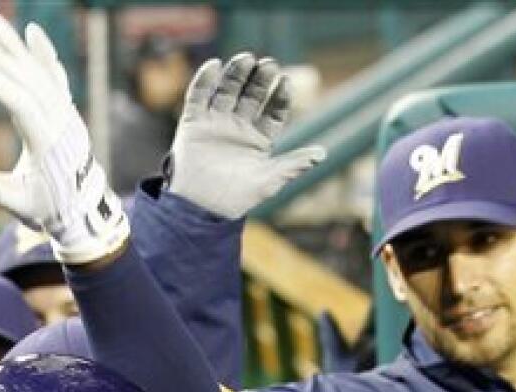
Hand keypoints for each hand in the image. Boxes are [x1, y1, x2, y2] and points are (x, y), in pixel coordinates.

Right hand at [0, 15, 127, 264]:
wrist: (84, 209)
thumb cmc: (50, 209)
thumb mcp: (20, 206)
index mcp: (48, 145)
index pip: (22, 106)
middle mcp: (61, 123)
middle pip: (28, 81)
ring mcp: (66, 114)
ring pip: (40, 73)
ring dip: (15, 48)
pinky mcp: (66, 111)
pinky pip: (56, 77)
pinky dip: (44, 53)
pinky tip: (31, 32)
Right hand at [165, 54, 325, 218]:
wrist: (199, 209)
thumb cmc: (236, 199)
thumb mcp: (269, 181)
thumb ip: (293, 165)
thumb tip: (322, 154)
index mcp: (259, 139)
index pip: (273, 111)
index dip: (280, 96)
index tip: (285, 82)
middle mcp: (239, 127)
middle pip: (252, 95)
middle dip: (260, 80)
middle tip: (269, 64)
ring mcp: (216, 124)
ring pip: (227, 91)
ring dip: (236, 74)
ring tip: (245, 58)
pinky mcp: (193, 124)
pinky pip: (198, 97)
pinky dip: (204, 81)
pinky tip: (213, 66)